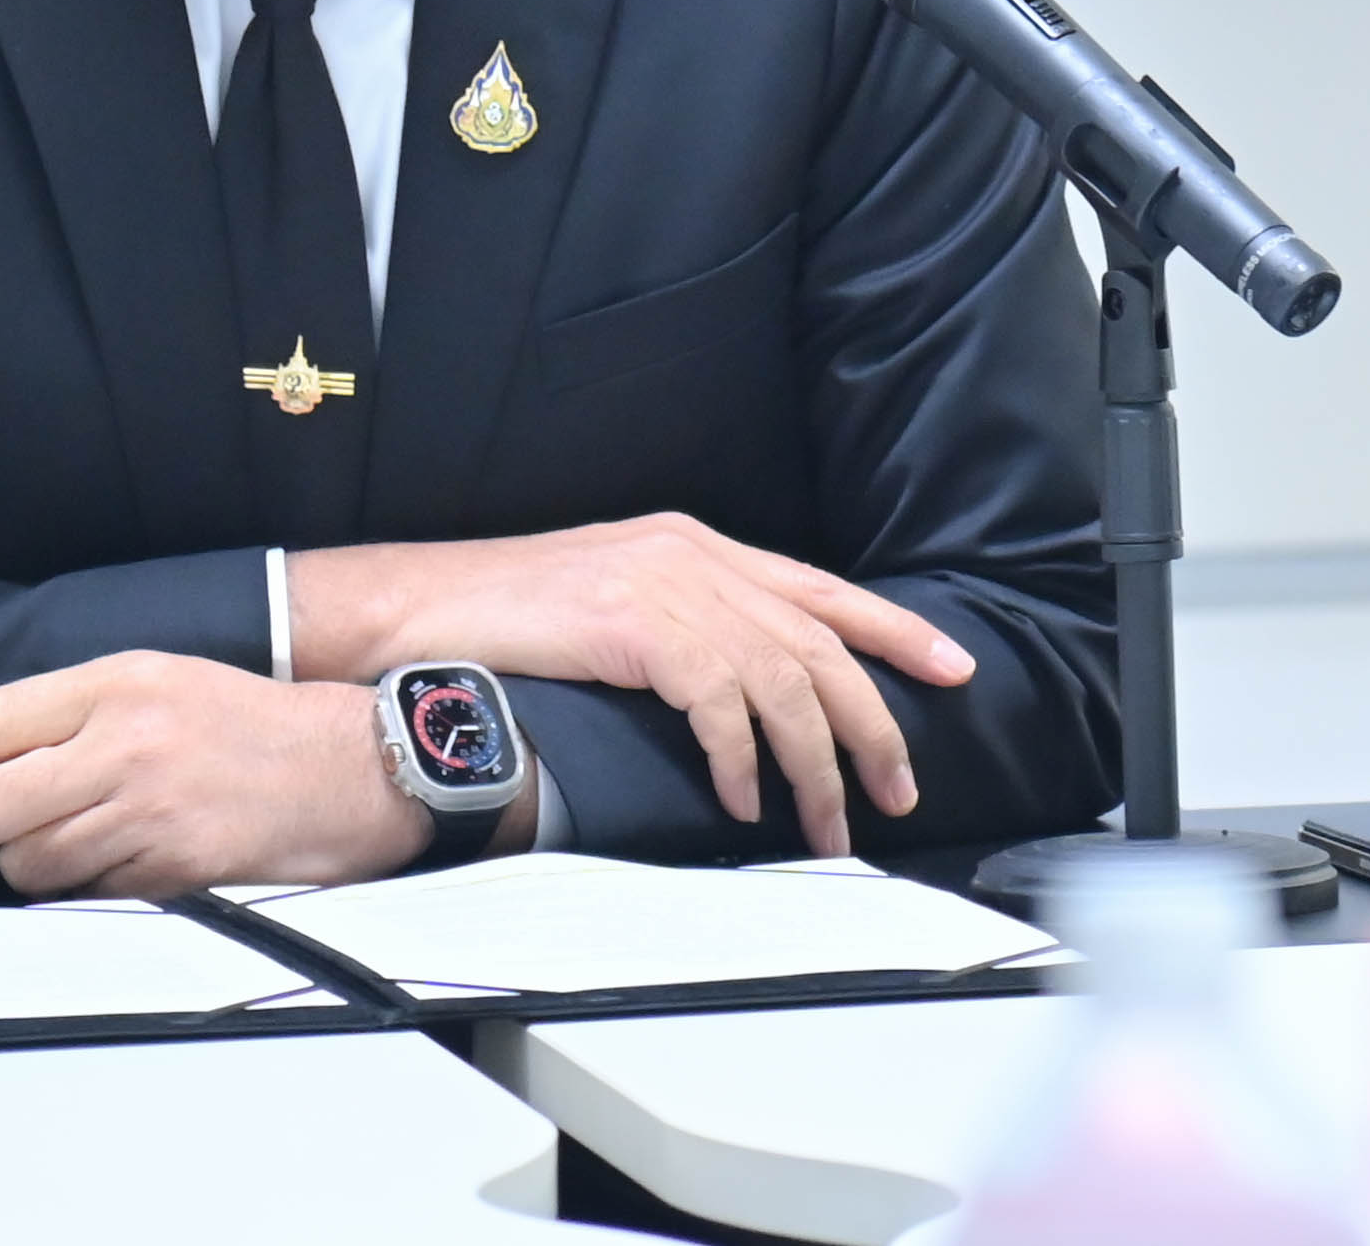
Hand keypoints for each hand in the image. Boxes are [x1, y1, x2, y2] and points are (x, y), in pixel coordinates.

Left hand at [0, 651, 432, 896]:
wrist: (343, 765)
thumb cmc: (248, 721)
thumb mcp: (159, 676)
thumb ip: (71, 708)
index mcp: (115, 684)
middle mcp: (123, 744)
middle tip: (12, 817)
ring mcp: (144, 811)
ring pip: (25, 861)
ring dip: (33, 860)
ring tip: (75, 838)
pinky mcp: (168, 867)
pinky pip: (83, 892)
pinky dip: (88, 884)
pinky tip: (124, 855)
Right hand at [288, 514, 977, 856]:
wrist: (418, 606)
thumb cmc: (507, 618)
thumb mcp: (616, 603)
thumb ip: (685, 629)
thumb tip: (745, 698)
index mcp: (697, 545)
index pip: (821, 590)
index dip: (894, 630)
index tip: (951, 668)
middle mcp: (695, 556)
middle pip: (819, 643)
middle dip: (872, 724)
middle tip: (899, 788)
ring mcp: (667, 585)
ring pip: (781, 681)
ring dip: (813, 766)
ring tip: (826, 824)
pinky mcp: (636, 625)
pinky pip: (719, 703)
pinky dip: (740, 759)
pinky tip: (744, 801)